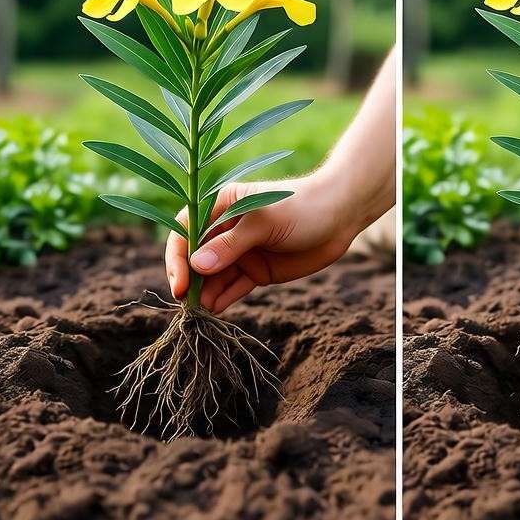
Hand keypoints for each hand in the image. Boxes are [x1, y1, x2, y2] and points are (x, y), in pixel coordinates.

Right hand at [165, 174, 366, 312]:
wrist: (340, 217)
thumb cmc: (300, 207)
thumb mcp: (263, 223)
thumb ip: (230, 245)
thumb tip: (197, 267)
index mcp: (220, 206)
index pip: (186, 230)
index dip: (178, 256)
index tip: (182, 282)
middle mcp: (226, 229)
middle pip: (196, 257)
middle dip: (190, 280)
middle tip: (188, 305)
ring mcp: (241, 252)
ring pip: (214, 276)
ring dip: (205, 293)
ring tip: (200, 313)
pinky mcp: (256, 271)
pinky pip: (233, 287)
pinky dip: (223, 299)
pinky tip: (215, 311)